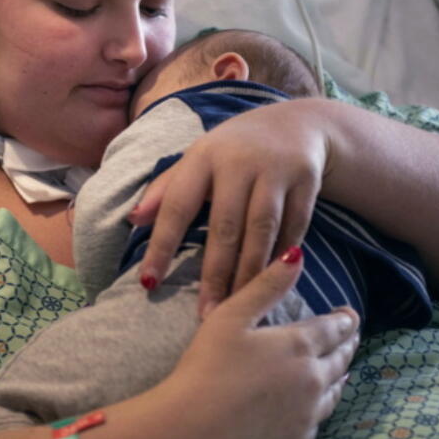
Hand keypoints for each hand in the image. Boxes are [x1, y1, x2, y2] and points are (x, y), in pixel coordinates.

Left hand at [128, 100, 329, 316]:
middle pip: (225, 226)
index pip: (177, 206)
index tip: (149, 283)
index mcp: (204, 156)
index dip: (161, 246)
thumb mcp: (199, 158)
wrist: (297, 124)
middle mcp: (239, 161)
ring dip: (250, 273)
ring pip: (262, 231)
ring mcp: (276, 170)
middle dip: (215, 273)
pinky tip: (271, 283)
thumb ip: (166, 189)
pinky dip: (281, 258)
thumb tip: (133, 220)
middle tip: (208, 314)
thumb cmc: (234, 150)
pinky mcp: (306, 181)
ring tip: (239, 305)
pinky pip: (294, 229)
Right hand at [161, 248, 359, 438]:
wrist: (190, 432)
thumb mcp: (231, 316)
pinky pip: (319, 420)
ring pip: (336, 390)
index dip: (346, 319)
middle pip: (342, 358)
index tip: (349, 313)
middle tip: (349, 337)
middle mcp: (313, 380)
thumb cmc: (206, 368)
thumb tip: (297, 255)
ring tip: (341, 369)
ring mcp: (307, 415)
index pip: (337, 328)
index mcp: (300, 345)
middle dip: (347, 344)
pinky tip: (315, 404)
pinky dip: (321, 406)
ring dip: (340, 375)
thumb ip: (267, 285)